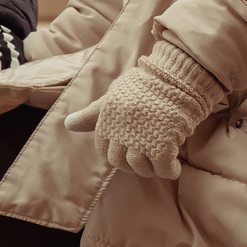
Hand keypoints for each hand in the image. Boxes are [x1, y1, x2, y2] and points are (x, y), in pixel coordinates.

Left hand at [62, 43, 224, 179]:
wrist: (178, 75)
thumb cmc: (146, 84)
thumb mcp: (115, 95)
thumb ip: (94, 113)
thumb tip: (68, 124)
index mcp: (108, 117)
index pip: (103, 148)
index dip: (116, 152)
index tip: (129, 149)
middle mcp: (122, 129)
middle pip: (119, 161)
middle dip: (131, 165)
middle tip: (145, 159)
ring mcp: (142, 137)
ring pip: (139, 167)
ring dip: (149, 170)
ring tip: (159, 163)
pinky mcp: (164, 143)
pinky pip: (163, 167)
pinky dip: (168, 171)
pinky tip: (173, 168)